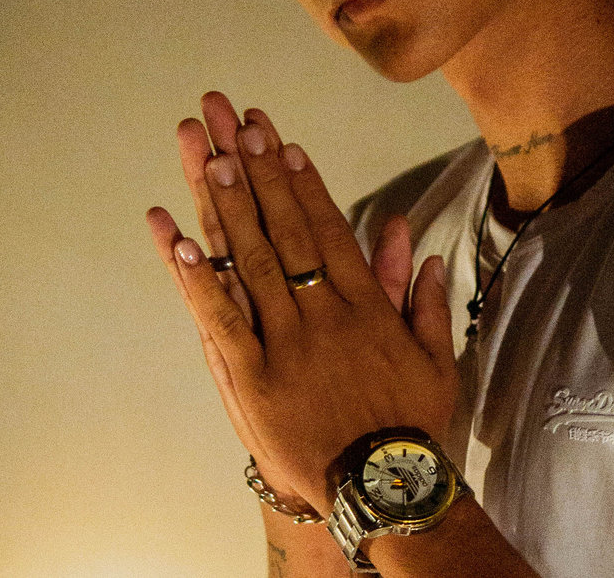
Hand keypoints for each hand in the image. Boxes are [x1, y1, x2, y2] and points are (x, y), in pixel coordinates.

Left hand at [147, 92, 456, 515]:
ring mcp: (285, 343)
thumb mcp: (435, 358)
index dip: (303, 183)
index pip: (328, 229)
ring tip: (207, 156)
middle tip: (236, 124)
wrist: (381, 488)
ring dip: (228, 205)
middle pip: (284, 230)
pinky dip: (198, 278)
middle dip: (259, 173)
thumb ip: (424, 300)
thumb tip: (419, 248)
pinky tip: (178, 238)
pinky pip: (220, 320)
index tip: (284, 143)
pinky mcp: (252, 379)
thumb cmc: (409, 423)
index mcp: (365, 305)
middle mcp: (323, 313)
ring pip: (252, 262)